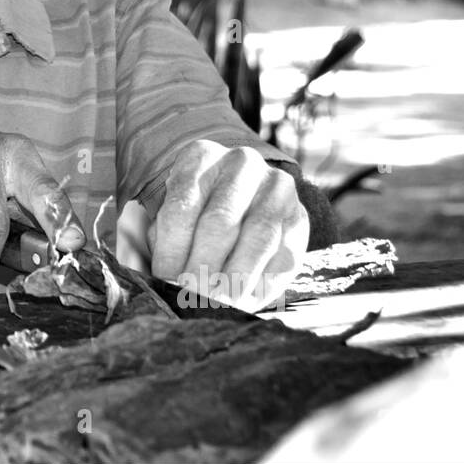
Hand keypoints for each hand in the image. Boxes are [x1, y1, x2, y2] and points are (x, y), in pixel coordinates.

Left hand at [144, 140, 308, 310]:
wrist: (243, 198)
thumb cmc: (194, 213)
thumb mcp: (171, 215)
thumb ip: (163, 241)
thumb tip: (164, 283)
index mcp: (200, 157)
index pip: (182, 207)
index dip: (172, 251)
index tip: (165, 282)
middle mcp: (242, 164)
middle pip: (220, 222)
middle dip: (202, 268)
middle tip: (190, 298)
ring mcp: (276, 188)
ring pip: (258, 238)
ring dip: (234, 279)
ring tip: (216, 306)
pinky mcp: (300, 218)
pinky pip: (284, 257)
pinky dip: (263, 285)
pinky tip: (243, 304)